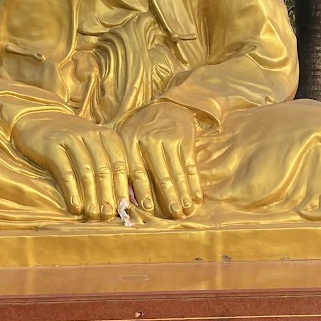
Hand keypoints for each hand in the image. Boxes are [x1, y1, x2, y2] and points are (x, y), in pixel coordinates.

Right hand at [11, 111, 134, 220]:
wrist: (38, 118)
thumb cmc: (70, 140)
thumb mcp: (92, 146)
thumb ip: (108, 165)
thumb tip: (124, 199)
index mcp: (107, 136)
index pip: (121, 165)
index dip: (124, 189)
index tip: (125, 210)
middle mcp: (91, 135)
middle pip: (105, 170)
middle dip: (108, 196)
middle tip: (108, 217)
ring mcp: (71, 138)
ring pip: (87, 172)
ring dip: (91, 197)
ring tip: (93, 215)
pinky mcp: (52, 145)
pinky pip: (65, 172)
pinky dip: (72, 192)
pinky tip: (75, 207)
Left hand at [117, 101, 201, 219]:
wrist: (167, 105)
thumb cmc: (142, 130)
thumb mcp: (126, 140)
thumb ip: (124, 163)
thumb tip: (124, 198)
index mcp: (130, 141)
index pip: (138, 171)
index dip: (144, 192)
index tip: (149, 210)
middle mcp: (150, 139)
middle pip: (162, 174)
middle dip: (170, 197)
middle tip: (174, 215)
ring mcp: (170, 138)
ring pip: (178, 172)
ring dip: (184, 194)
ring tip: (187, 211)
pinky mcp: (185, 139)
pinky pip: (190, 166)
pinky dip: (194, 183)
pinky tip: (197, 197)